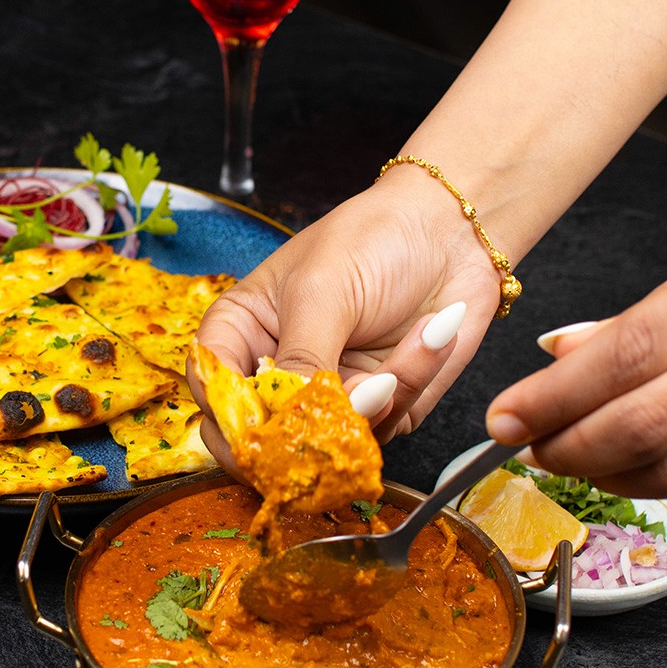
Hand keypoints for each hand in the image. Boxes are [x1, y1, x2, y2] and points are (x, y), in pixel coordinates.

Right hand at [189, 177, 503, 471]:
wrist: (451, 227)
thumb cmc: (372, 239)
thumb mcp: (323, 290)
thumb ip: (301, 359)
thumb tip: (287, 423)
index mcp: (242, 333)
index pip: (214, 392)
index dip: (230, 423)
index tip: (261, 436)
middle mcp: (280, 373)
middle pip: (264, 437)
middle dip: (308, 430)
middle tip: (346, 407)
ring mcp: (330, 395)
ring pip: (332, 440)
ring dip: (379, 397)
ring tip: (415, 336)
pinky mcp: (381, 407)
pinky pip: (387, 426)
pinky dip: (413, 383)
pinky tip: (432, 331)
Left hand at [486, 241, 666, 495]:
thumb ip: (634, 320)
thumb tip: (554, 351)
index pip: (627, 351)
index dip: (556, 395)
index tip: (503, 418)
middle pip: (647, 414)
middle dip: (569, 441)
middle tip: (519, 447)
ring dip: (602, 468)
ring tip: (556, 457)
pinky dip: (647, 478)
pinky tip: (610, 469)